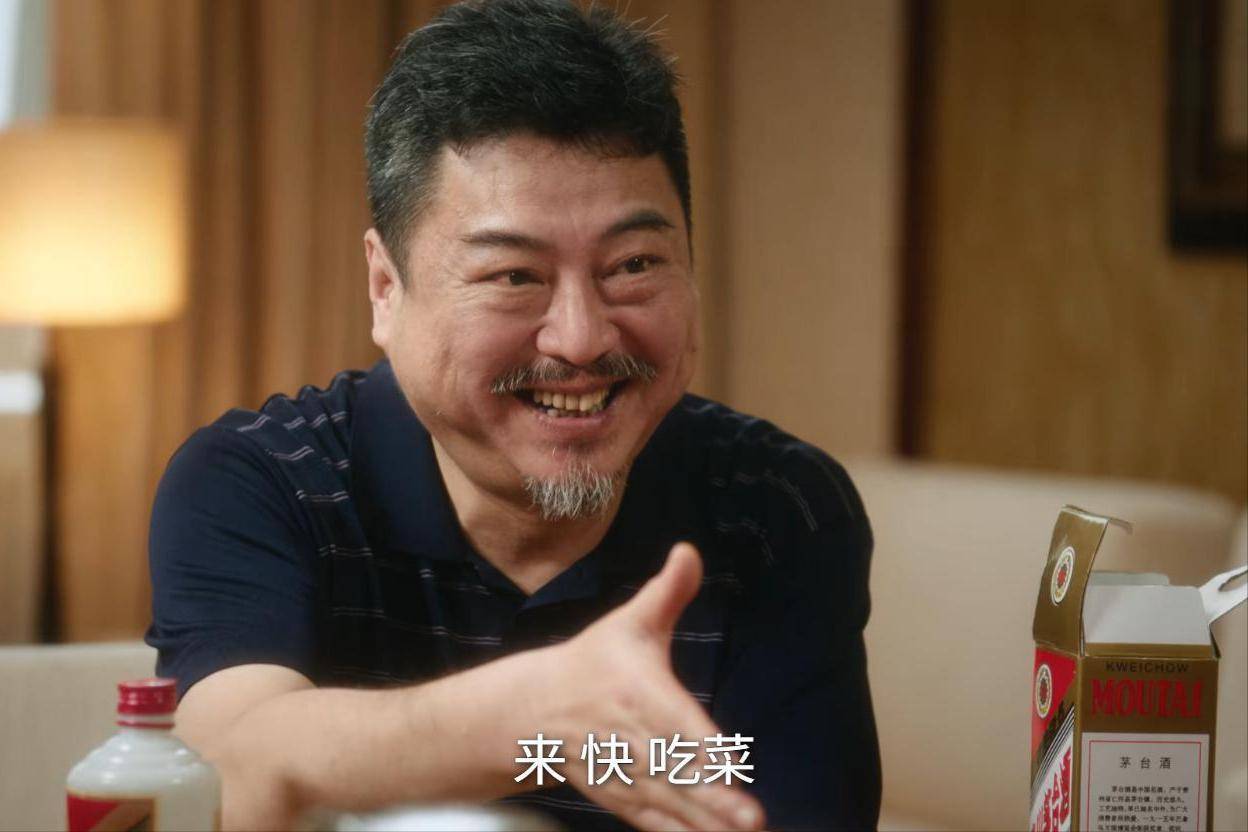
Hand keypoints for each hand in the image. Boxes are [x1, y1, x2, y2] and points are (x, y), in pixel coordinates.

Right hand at [532, 542, 765, 830]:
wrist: (531, 710)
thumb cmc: (593, 662)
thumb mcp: (627, 621)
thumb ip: (667, 592)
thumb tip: (690, 550)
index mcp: (635, 691)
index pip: (673, 721)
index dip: (702, 746)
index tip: (734, 765)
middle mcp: (628, 736)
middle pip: (675, 771)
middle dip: (712, 798)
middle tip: (751, 818)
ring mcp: (621, 773)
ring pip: (666, 804)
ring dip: (702, 823)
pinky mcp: (618, 797)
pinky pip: (649, 821)